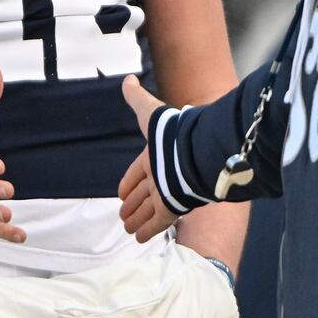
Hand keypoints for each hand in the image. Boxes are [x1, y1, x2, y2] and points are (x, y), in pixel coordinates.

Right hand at [118, 75, 178, 241]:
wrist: (196, 152)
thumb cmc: (172, 133)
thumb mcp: (150, 113)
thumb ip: (138, 98)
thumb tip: (128, 79)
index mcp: (156, 157)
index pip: (138, 173)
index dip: (129, 182)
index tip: (121, 193)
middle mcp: (162, 176)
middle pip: (143, 194)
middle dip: (133, 204)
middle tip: (122, 215)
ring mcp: (168, 193)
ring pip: (148, 210)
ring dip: (137, 219)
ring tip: (126, 228)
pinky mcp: (174, 208)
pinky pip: (158, 223)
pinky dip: (148, 231)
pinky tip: (139, 239)